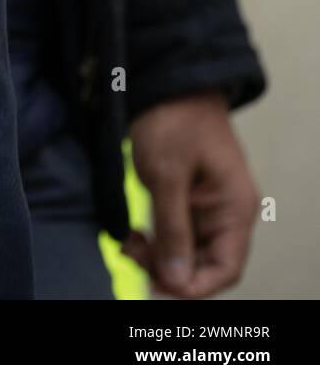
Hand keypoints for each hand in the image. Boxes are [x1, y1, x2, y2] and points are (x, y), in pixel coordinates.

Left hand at [121, 90, 258, 297]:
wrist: (167, 79)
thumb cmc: (173, 119)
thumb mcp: (166, 174)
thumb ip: (173, 228)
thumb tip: (176, 279)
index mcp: (234, 209)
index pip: (225, 268)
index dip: (194, 285)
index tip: (157, 285)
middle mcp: (226, 212)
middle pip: (204, 263)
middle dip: (170, 269)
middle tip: (134, 255)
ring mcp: (206, 204)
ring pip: (186, 248)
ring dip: (159, 254)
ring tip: (130, 243)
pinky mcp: (185, 195)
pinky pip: (175, 229)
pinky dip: (155, 236)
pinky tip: (133, 233)